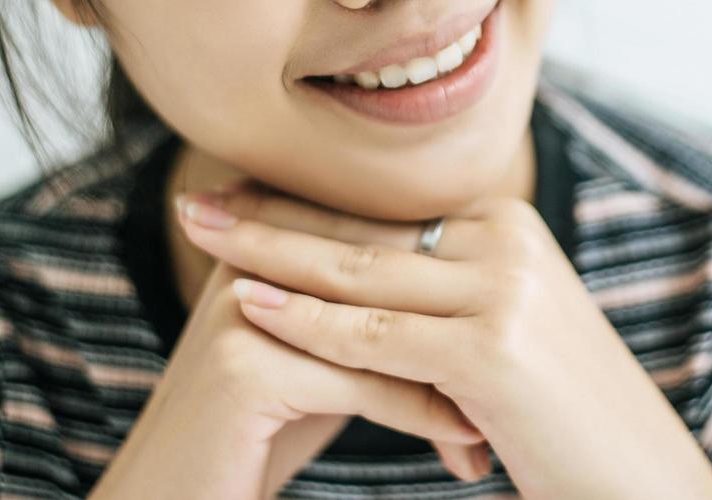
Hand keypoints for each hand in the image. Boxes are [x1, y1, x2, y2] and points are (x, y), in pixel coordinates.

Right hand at [87, 236, 486, 499]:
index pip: (382, 238)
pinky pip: (362, 382)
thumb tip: (462, 274)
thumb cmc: (261, 434)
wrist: (176, 499)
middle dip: (462, 323)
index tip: (522, 320)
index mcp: (270, 241)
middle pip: (387, 276)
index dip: (450, 280)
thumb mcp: (324, 358)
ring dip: (456, 373)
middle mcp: (253, 260)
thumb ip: (369, 307)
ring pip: (383, 327)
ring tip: (510, 410)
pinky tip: (468, 441)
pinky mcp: (245, 366)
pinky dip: (424, 414)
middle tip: (535, 359)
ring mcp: (244, 308)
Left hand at [176, 181, 711, 498]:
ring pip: (360, 275)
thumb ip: (443, 294)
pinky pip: (374, 336)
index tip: (238, 200)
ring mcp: (503, 289)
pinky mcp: (491, 347)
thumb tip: (362, 282)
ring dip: (268, 254)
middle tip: (196, 200)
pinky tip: (250, 305)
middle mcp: (508, 241)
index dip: (303, 209)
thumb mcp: (502, 332)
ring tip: (198, 234)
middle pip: (364, 232)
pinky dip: (306, 322)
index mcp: (508, 226)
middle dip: (270, 217)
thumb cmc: (559, 416)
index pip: (382, 216)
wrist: (638, 477)